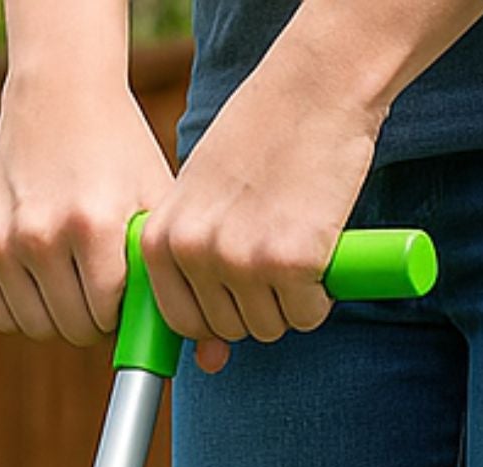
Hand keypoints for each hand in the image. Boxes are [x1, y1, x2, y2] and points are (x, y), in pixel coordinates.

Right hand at [0, 71, 178, 346]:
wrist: (60, 94)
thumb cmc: (120, 155)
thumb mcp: (158, 206)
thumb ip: (182, 281)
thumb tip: (212, 361)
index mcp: (94, 225)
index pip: (108, 317)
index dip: (122, 310)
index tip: (126, 285)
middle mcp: (43, 234)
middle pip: (73, 329)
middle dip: (92, 318)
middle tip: (101, 284)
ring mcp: (4, 241)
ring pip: (36, 328)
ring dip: (58, 316)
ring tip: (73, 276)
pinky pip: (1, 316)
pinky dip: (21, 309)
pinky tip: (39, 276)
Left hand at [139, 39, 383, 371]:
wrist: (314, 86)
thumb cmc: (260, 140)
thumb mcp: (206, 201)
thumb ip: (196, 272)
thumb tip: (209, 364)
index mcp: (161, 239)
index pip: (183, 323)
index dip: (220, 311)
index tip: (242, 282)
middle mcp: (192, 253)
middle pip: (229, 330)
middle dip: (259, 305)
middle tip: (277, 248)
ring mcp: (240, 259)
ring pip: (268, 328)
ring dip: (291, 302)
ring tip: (296, 240)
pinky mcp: (290, 261)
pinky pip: (307, 314)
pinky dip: (321, 294)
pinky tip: (319, 244)